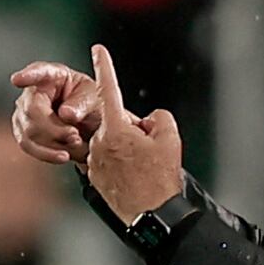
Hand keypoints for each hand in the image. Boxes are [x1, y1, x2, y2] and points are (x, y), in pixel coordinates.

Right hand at [10, 61, 99, 164]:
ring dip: (52, 143)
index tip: (18, 79)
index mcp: (53, 75)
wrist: (92, 126)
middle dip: (53, 128)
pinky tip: (63, 156)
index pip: (38, 71)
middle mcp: (33, 92)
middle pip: (31, 110)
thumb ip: (82, 104)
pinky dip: (47, 154)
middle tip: (75, 135)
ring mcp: (25, 113)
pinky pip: (28, 146)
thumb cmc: (91, 104)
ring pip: (28, 131)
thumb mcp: (94, 99)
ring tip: (75, 144)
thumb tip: (66, 113)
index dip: (27, 75)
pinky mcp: (24, 132)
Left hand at [86, 44, 182, 224]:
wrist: (152, 214)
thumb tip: (146, 121)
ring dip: (127, 150)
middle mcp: (99, 142)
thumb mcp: (170, 139)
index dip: (104, 67)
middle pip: (118, 123)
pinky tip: (134, 178)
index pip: (109, 90)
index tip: (97, 49)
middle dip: (133, 131)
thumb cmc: (161, 177)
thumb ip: (159, 117)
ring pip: (113, 143)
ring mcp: (94, 160)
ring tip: (143, 169)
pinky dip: (121, 164)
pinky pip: (108, 160)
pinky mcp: (93, 176)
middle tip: (150, 151)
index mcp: (116, 129)